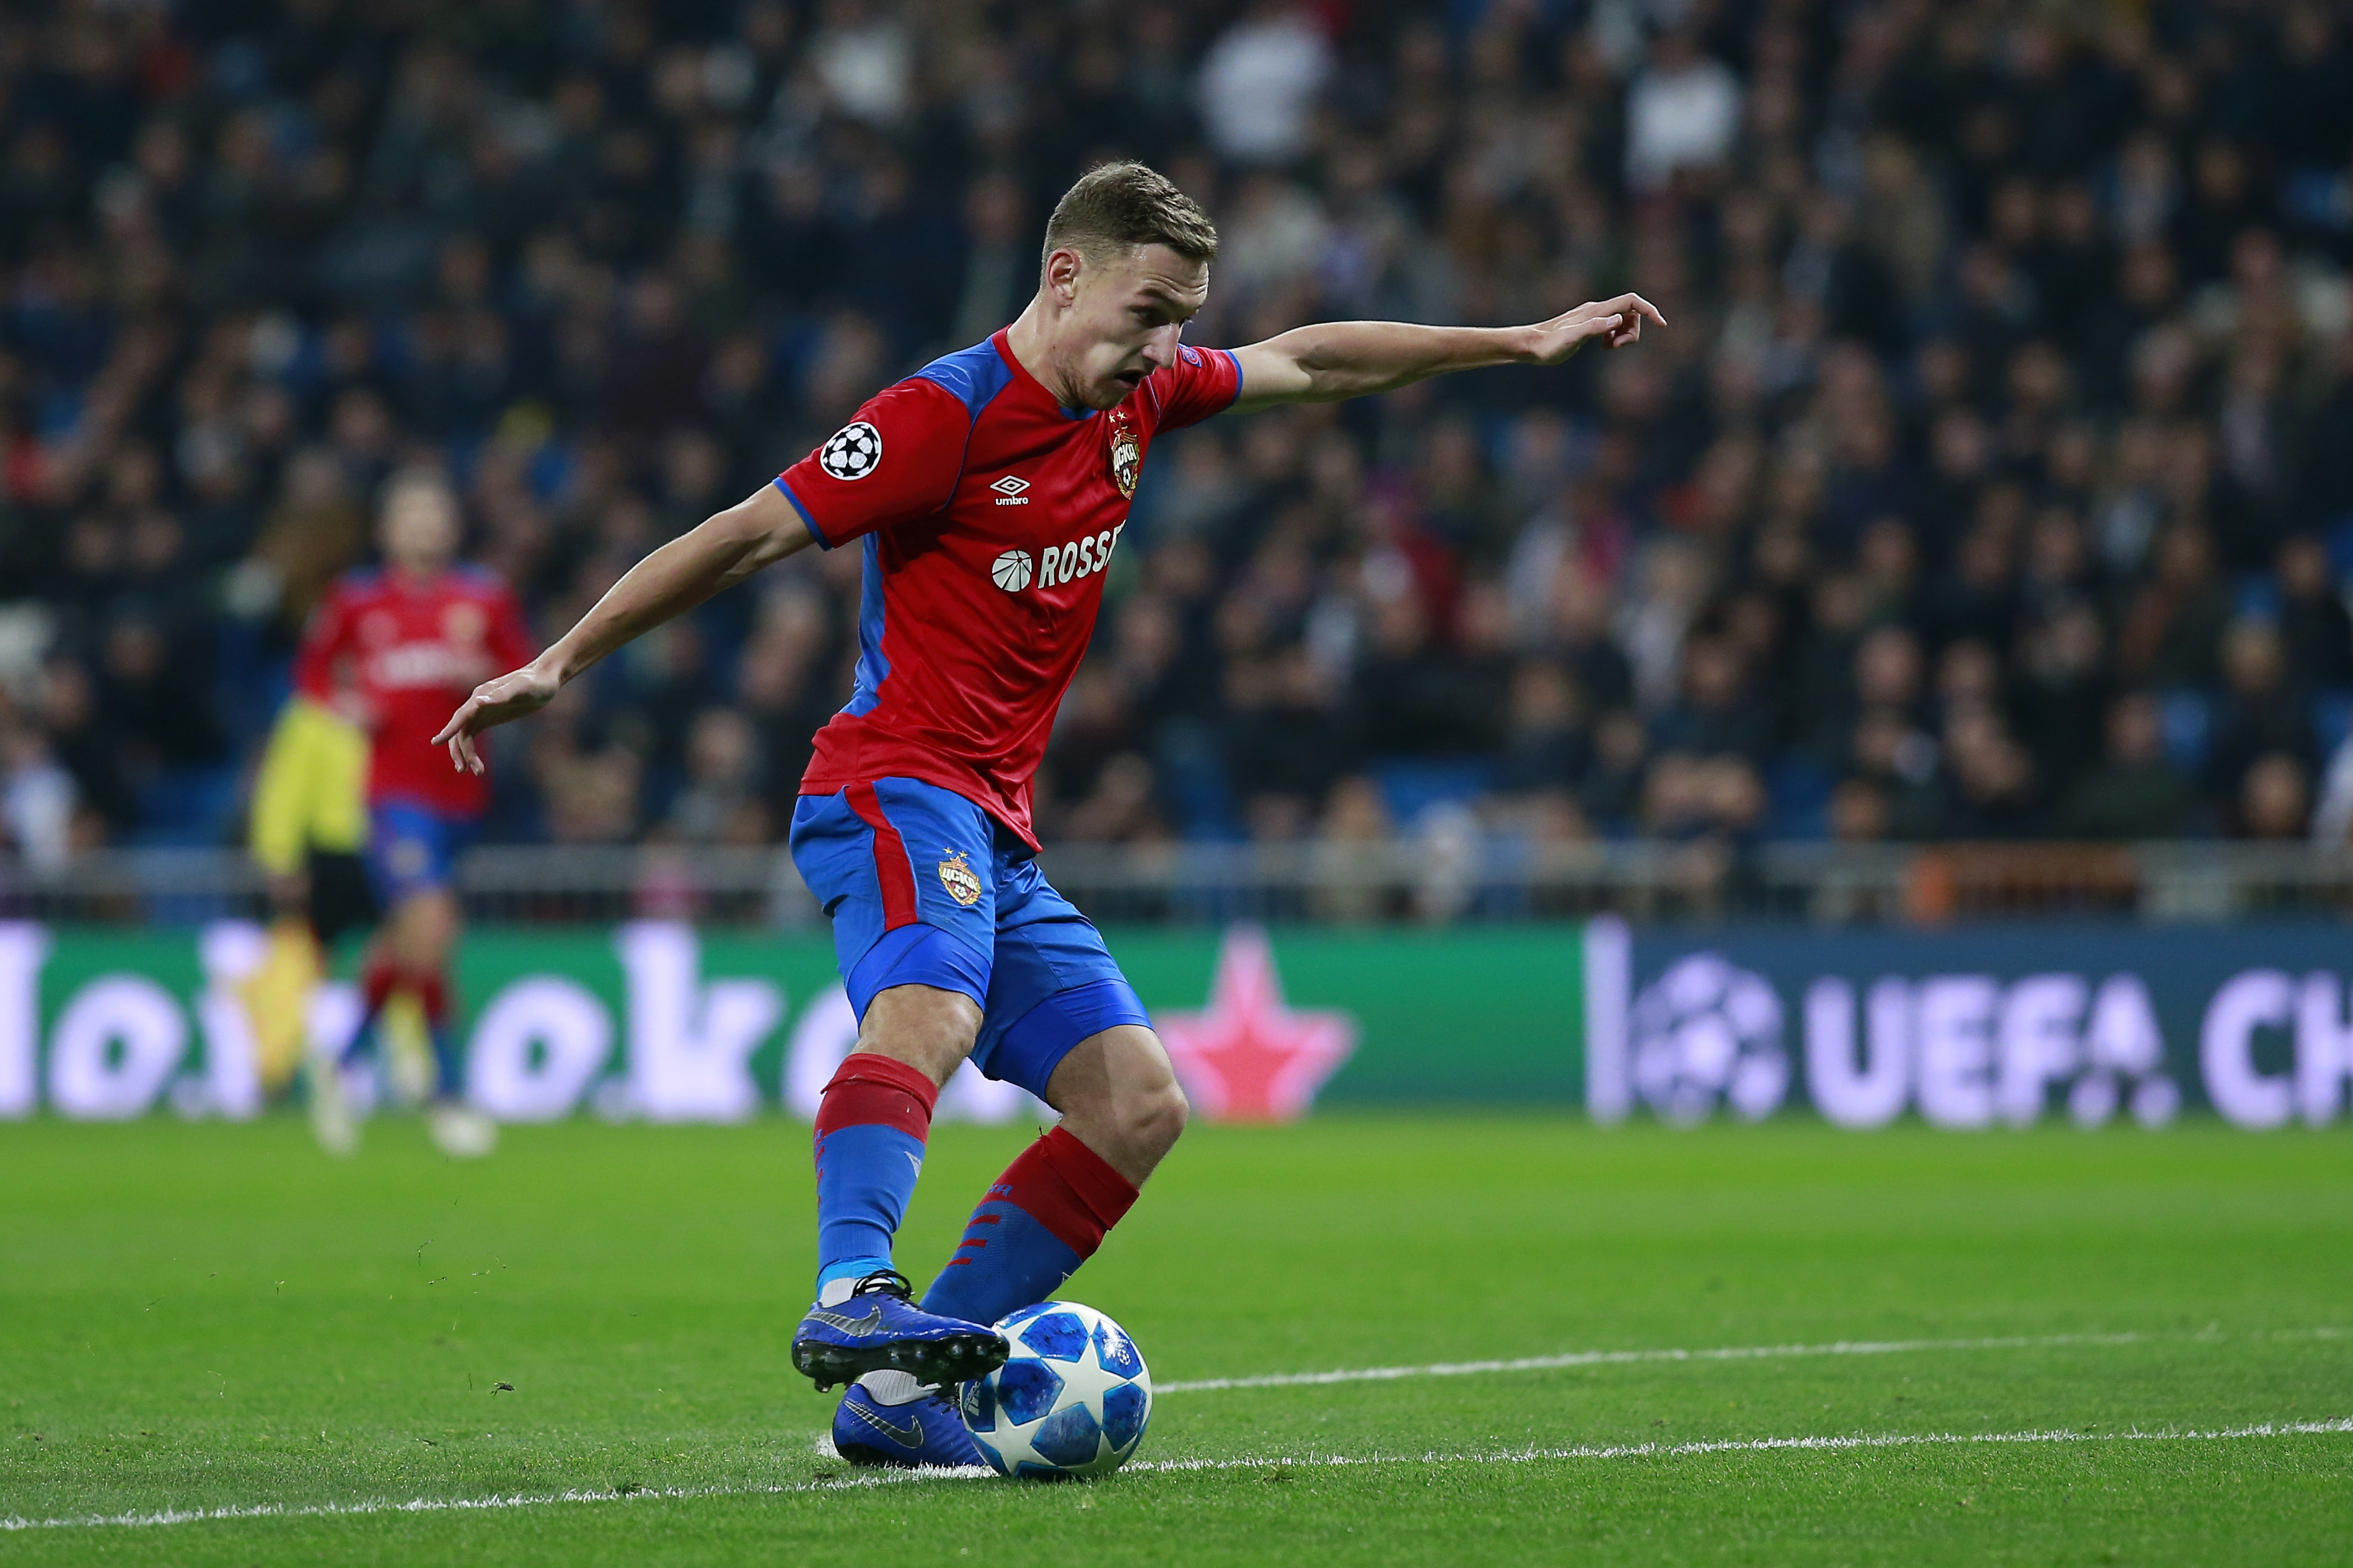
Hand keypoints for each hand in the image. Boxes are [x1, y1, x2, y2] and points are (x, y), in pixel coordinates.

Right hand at [432, 662, 560, 775]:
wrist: (545, 679)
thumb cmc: (535, 682)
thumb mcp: (522, 688)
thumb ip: (501, 696)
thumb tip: (478, 702)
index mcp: (482, 695)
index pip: (461, 716)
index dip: (449, 729)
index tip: (436, 742)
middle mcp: (477, 703)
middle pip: (460, 730)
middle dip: (460, 750)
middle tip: (464, 770)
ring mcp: (481, 711)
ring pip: (465, 735)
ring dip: (466, 754)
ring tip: (476, 772)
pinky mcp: (488, 718)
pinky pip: (472, 735)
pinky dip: (471, 750)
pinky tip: (475, 764)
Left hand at [1525, 294, 1667, 364]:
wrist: (1529, 345)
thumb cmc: (1548, 346)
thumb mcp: (1571, 339)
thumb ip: (1595, 328)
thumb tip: (1618, 319)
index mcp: (1597, 311)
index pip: (1631, 302)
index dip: (1649, 310)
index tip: (1662, 325)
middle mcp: (1597, 310)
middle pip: (1631, 312)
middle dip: (1633, 331)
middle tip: (1614, 346)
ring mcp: (1593, 316)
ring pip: (1623, 320)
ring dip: (1625, 335)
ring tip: (1607, 347)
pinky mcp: (1589, 325)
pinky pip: (1613, 326)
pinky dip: (1615, 336)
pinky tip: (1603, 346)